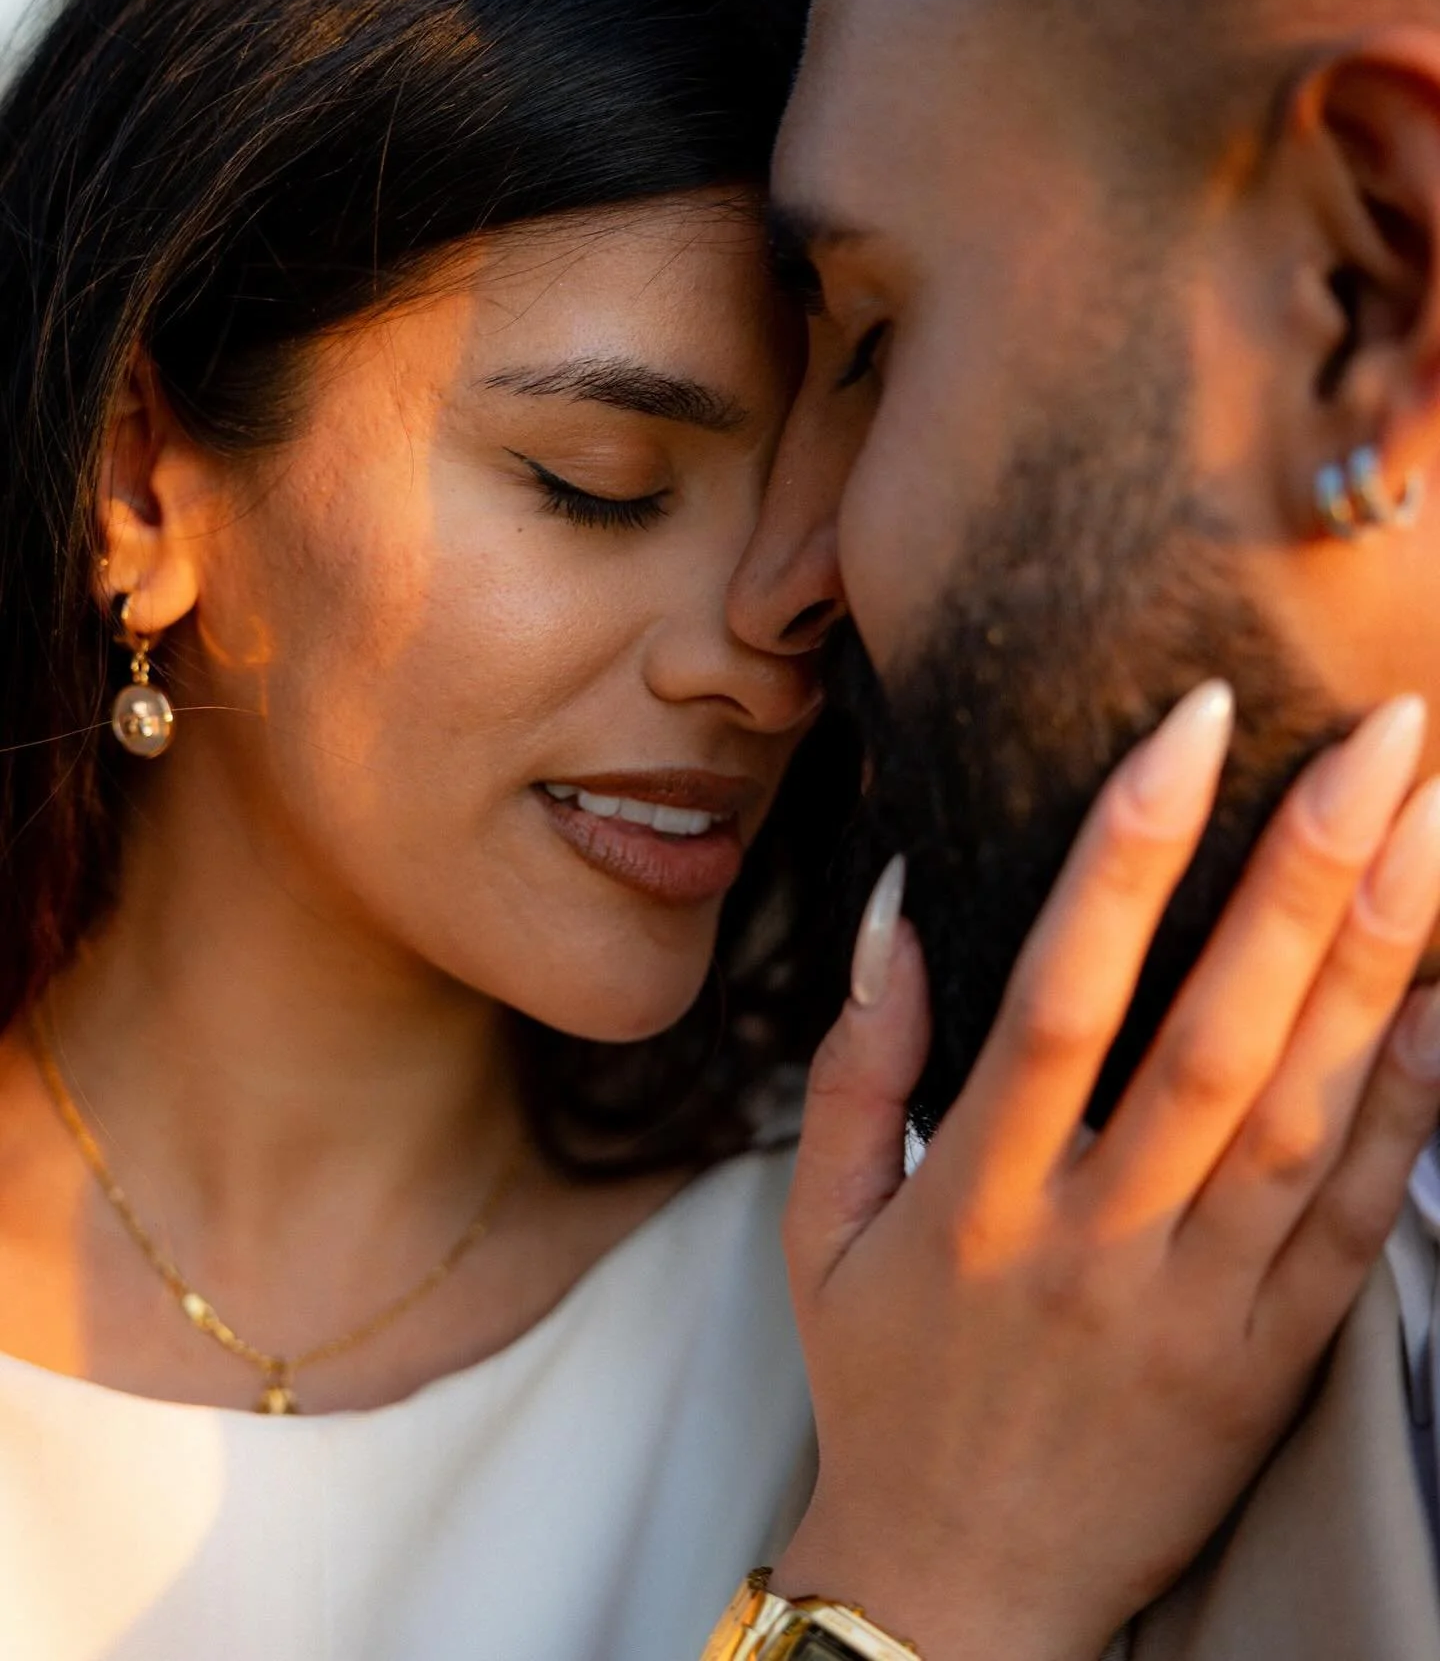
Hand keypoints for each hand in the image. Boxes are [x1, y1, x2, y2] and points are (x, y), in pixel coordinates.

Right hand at [773, 684, 1439, 1660]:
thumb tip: (893, 906)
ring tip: (1436, 827)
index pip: (1059, 997)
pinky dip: (1415, 1107)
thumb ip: (858, 1064)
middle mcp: (1097, 1244)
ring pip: (1304, 1117)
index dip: (1126, 854)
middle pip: (1214, 1039)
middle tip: (1381, 741)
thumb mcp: (820, 1227)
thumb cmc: (883, 1384)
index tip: (1192, 728)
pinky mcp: (1270, 1359)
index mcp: (977, 1198)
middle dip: (1301, 877)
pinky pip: (1356, 1224)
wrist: (963, 1591)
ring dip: (1379, 964)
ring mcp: (1197, 1307)